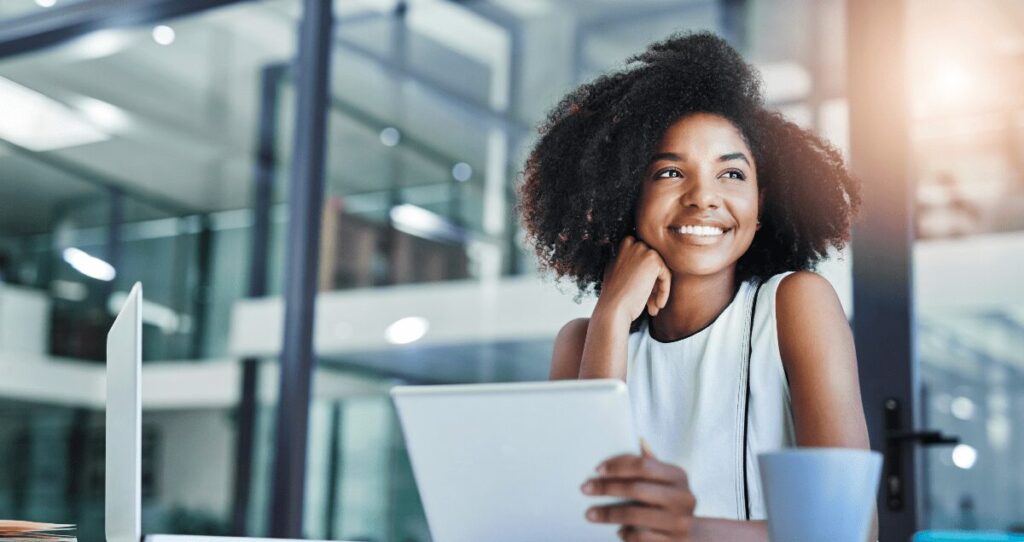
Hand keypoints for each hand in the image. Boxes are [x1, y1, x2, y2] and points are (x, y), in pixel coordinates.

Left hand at [581, 439, 695, 540]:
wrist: (695, 537)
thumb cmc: (672, 503)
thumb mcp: (668, 482)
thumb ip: (653, 464)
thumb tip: (641, 440)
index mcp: (678, 476)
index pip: (643, 465)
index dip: (618, 466)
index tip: (597, 470)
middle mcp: (682, 498)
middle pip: (636, 489)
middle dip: (607, 488)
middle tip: (585, 488)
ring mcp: (679, 522)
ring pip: (635, 515)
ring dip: (608, 514)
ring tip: (590, 513)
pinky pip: (641, 537)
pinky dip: (626, 534)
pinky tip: (619, 531)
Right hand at [598, 235, 671, 321]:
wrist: (613, 308)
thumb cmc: (614, 296)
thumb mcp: (617, 273)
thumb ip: (629, 264)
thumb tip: (645, 266)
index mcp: (623, 245)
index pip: (643, 260)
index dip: (645, 279)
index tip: (644, 295)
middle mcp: (633, 243)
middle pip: (652, 265)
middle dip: (653, 285)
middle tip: (651, 304)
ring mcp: (643, 250)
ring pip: (660, 271)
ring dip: (658, 290)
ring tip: (654, 307)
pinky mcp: (654, 260)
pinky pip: (666, 276)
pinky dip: (664, 292)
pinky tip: (657, 305)